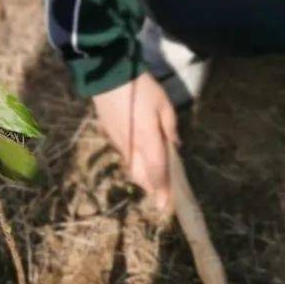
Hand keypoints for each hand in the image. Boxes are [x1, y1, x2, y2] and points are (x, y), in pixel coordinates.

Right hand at [92, 72, 178, 210]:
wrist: (109, 78)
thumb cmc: (141, 89)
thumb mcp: (164, 104)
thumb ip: (171, 127)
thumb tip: (175, 145)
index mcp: (148, 141)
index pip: (157, 172)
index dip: (162, 190)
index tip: (165, 206)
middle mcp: (132, 148)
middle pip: (141, 177)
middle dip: (152, 188)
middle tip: (162, 195)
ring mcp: (119, 143)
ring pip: (131, 169)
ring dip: (142, 178)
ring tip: (152, 180)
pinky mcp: (110, 136)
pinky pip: (125, 158)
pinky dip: (134, 165)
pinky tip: (140, 159)